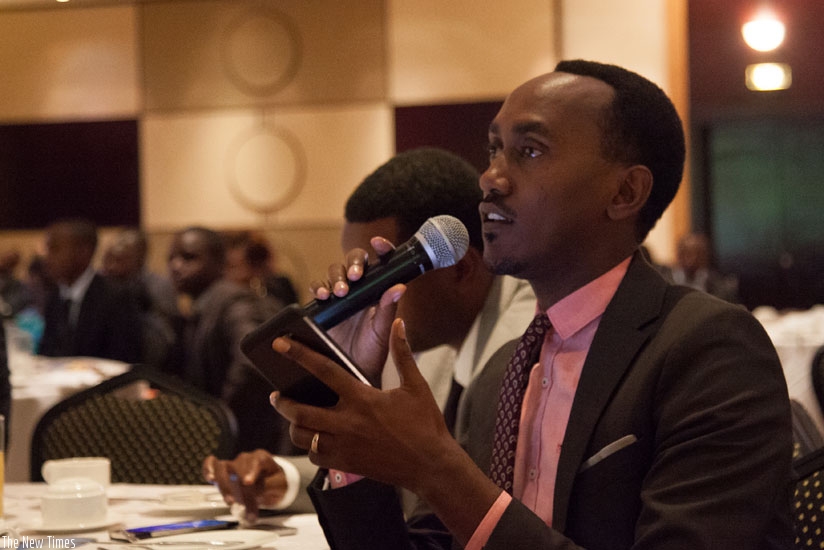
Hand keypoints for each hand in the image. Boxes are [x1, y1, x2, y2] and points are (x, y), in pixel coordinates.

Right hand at [202, 450, 285, 523]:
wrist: (270, 482)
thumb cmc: (274, 481)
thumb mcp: (279, 485)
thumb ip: (269, 490)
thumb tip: (259, 498)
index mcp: (262, 458)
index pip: (256, 460)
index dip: (251, 470)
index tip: (248, 482)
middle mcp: (246, 459)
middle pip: (239, 468)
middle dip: (241, 489)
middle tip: (244, 505)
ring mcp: (233, 464)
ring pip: (223, 468)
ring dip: (225, 486)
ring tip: (230, 501)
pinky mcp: (222, 470)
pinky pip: (211, 463)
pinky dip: (208, 469)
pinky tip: (210, 479)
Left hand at [271, 319, 501, 542]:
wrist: (432, 466)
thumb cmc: (425, 425)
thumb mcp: (415, 385)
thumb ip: (402, 353)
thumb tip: (399, 323)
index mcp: (362, 398)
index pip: (324, 370)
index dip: (299, 354)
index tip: (280, 344)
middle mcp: (348, 423)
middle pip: (300, 411)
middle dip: (283, 403)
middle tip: (277, 395)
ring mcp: (345, 446)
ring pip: (303, 436)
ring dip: (293, 425)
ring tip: (293, 416)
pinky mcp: (346, 465)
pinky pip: (315, 456)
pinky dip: (311, 447)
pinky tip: (315, 439)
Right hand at [309, 237, 403, 382]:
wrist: (352, 376)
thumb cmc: (373, 353)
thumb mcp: (382, 331)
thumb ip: (388, 309)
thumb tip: (399, 287)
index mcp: (377, 291)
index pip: (380, 263)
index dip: (380, 249)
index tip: (378, 242)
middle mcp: (358, 289)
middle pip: (353, 262)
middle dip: (353, 264)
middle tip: (354, 276)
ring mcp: (339, 296)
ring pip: (334, 272)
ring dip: (336, 277)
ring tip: (339, 293)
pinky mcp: (322, 307)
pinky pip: (317, 289)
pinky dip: (318, 288)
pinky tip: (322, 297)